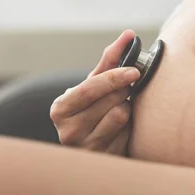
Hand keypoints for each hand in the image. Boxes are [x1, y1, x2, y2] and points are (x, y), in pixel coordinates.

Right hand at [50, 30, 139, 155]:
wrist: (94, 146)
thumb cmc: (93, 110)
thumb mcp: (94, 87)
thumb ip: (108, 62)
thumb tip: (128, 35)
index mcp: (60, 109)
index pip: (90, 88)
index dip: (114, 77)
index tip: (134, 70)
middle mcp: (67, 132)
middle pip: (110, 100)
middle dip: (123, 91)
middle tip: (127, 88)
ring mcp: (86, 149)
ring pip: (120, 116)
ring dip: (127, 109)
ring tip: (119, 109)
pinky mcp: (104, 159)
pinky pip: (127, 134)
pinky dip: (130, 127)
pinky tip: (122, 129)